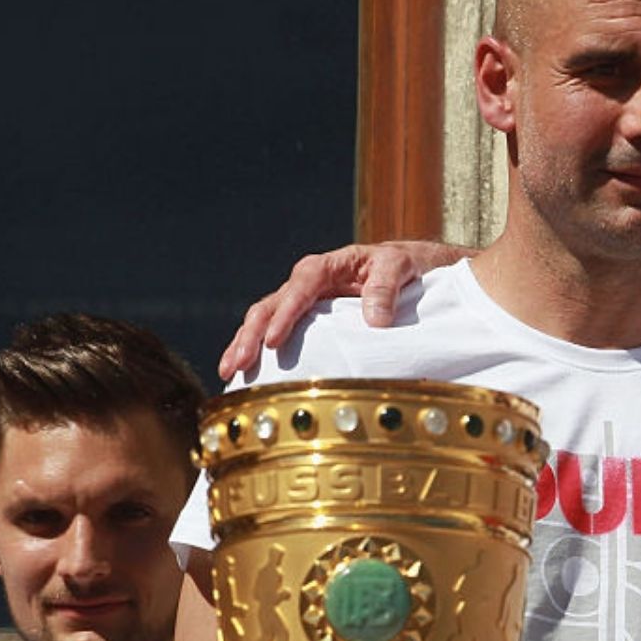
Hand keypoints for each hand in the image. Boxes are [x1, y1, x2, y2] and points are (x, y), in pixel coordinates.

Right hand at [216, 240, 470, 379]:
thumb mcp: (400, 268)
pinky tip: (247, 375)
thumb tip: (375, 320)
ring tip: (229, 372)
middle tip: (236, 364)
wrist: (412, 269)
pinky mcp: (307, 322)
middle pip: (270, 306)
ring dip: (244, 345)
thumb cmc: (404, 266)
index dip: (285, 314)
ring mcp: (304, 304)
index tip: (272, 341)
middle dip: (250, 335)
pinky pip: (277, 334)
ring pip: (264, 321)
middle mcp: (308, 284)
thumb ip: (386, 287)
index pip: (300, 287)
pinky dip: (259, 352)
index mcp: (327, 267)